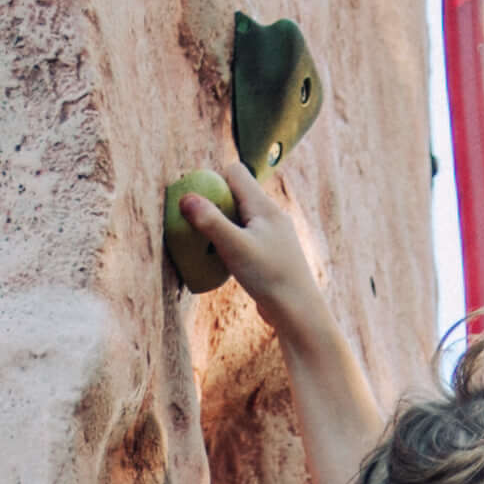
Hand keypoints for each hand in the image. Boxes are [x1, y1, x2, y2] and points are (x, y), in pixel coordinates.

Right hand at [174, 165, 330, 330]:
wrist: (298, 311)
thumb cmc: (268, 276)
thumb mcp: (234, 246)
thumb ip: (210, 221)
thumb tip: (185, 198)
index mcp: (264, 206)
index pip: (235, 172)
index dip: (213, 180)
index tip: (198, 202)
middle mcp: (271, 215)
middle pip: (236, 194)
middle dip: (215, 204)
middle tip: (198, 225)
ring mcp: (273, 234)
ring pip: (240, 218)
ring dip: (222, 226)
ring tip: (209, 245)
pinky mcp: (271, 253)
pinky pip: (245, 237)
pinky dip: (232, 242)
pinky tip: (224, 261)